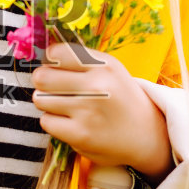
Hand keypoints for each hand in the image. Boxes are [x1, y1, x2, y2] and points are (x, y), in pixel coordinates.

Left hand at [30, 40, 172, 178]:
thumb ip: (80, 61)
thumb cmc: (121, 99)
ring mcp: (88, 110)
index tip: (57, 68)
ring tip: (67, 107)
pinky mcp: (80, 134)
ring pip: (40, 99)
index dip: (51, 61)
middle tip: (56, 89)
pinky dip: (55, 123)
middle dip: (44, 83)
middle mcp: (97, 84)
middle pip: (41, 76)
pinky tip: (71, 123)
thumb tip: (43, 55)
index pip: (56, 53)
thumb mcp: (110, 71)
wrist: (147, 135)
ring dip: (49, 104)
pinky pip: (46, 121)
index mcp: (104, 64)